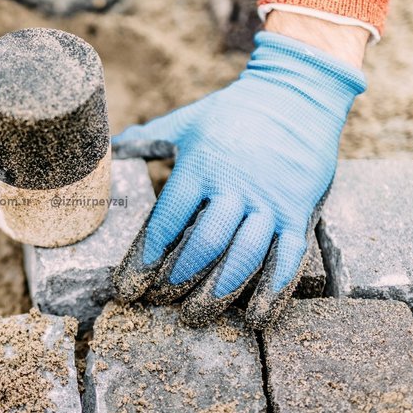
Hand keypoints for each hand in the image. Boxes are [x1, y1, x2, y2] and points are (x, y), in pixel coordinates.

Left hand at [112, 31, 365, 327]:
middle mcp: (235, 188)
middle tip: (158, 303)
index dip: (145, 259)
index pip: (166, 221)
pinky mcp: (299, 212)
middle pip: (203, 245)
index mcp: (200, 167)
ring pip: (242, 258)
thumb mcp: (188, 121)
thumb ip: (150, 139)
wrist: (297, 93)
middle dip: (177, 281)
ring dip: (217, 293)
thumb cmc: (235, 111)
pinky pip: (287, 260)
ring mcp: (269, 202)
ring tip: (194, 317)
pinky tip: (254, 319)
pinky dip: (271, 292)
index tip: (127, 287)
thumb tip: (113, 147)